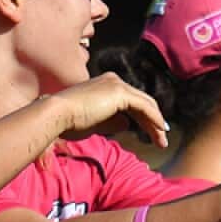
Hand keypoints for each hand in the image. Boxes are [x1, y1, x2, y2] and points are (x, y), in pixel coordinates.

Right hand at [50, 72, 170, 148]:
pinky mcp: (120, 93)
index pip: (131, 102)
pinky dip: (154, 118)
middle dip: (153, 121)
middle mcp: (113, 81)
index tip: (151, 134)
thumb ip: (113, 122)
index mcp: (106, 85)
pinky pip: (144, 107)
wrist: (58, 115)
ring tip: (162, 140)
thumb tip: (127, 124)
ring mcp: (117, 85)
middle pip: (141, 102)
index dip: (143, 118)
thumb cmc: (69, 122)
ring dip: (156, 123)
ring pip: (145, 104)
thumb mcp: (96, 123)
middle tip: (161, 139)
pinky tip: (160, 131)